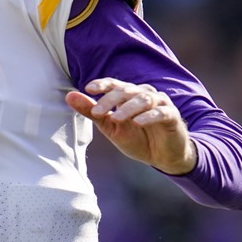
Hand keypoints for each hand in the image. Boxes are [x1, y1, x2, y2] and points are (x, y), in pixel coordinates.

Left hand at [65, 78, 195, 174]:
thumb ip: (92, 112)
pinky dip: (149, 116)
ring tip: (116, 118)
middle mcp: (144, 94)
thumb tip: (69, 96)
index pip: (114, 84)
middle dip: (110, 100)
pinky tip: (138, 122)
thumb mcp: (111, 127)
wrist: (163, 157)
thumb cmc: (137, 138)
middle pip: (126, 90)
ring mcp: (160, 103)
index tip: (88, 89)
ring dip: (129, 107)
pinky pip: (161, 112)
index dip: (102, 84)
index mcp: (128, 95)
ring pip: (144, 98)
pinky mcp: (172, 116)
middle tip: (97, 112)